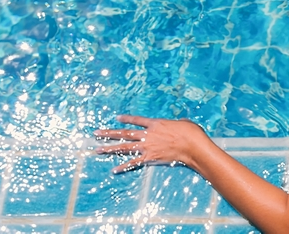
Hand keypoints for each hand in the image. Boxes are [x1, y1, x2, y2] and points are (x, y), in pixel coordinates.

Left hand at [93, 115, 215, 173]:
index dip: (127, 119)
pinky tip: (114, 169)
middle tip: (96, 133)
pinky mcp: (150, 158)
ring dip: (110, 148)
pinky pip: (134, 163)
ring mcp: (147, 147)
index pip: (137, 120)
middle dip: (109, 133)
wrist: (192, 145)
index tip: (117, 118)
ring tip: (98, 149)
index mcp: (155, 124)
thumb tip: (180, 122)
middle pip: (124, 133)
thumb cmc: (190, 132)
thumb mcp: (183, 122)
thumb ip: (176, 123)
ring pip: (124, 147)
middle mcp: (148, 134)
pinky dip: (123, 166)